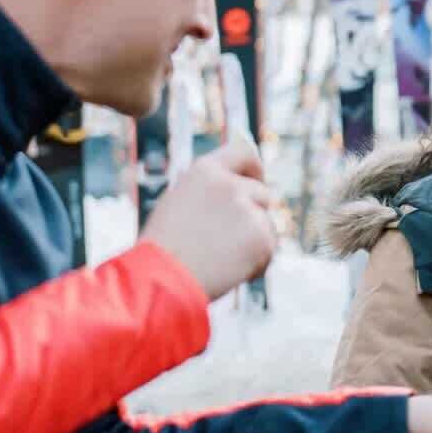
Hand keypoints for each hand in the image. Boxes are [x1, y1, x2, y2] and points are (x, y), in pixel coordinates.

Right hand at [140, 139, 272, 299]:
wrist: (162, 279)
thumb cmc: (163, 248)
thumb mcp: (179, 203)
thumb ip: (211, 191)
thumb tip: (240, 190)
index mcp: (205, 171)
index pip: (243, 153)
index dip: (255, 167)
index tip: (258, 179)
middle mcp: (230, 185)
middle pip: (262, 194)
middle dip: (254, 214)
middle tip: (231, 240)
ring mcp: (248, 210)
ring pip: (266, 223)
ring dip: (254, 240)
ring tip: (220, 259)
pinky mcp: (262, 238)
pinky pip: (269, 249)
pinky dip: (256, 263)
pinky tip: (230, 272)